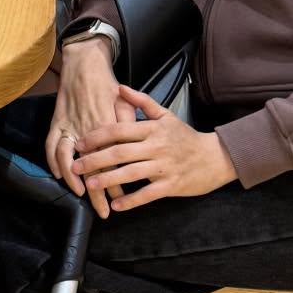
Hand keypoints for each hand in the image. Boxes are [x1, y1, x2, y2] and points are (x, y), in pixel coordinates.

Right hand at [48, 39, 131, 218]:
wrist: (83, 64)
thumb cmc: (106, 84)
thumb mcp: (124, 103)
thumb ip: (130, 125)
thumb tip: (138, 147)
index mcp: (106, 127)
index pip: (113, 162)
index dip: (118, 182)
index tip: (123, 199)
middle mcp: (86, 130)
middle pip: (91, 168)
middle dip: (97, 192)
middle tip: (102, 212)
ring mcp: (69, 127)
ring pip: (69, 160)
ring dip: (73, 180)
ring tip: (80, 195)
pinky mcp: (57, 122)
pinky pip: (51, 145)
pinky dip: (52, 161)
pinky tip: (58, 174)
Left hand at [72, 85, 237, 212]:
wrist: (216, 157)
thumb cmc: (186, 136)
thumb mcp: (165, 115)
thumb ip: (142, 102)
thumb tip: (120, 87)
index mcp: (152, 129)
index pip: (119, 130)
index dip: (97, 136)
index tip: (80, 143)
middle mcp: (156, 147)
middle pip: (120, 152)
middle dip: (95, 159)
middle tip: (76, 166)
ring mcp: (164, 167)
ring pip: (131, 173)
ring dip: (109, 179)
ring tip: (90, 184)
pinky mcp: (171, 185)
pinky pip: (148, 194)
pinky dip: (132, 200)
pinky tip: (116, 205)